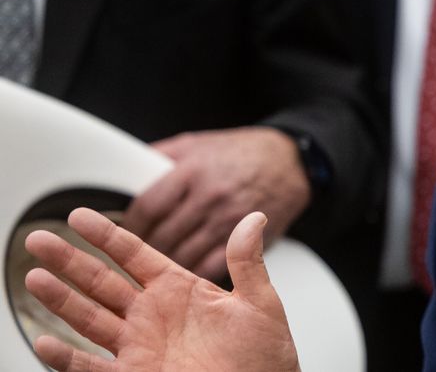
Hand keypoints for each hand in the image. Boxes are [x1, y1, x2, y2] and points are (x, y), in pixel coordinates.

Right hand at [24, 208, 298, 371]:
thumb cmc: (264, 357)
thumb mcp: (260, 303)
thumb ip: (247, 261)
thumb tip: (255, 219)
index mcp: (179, 289)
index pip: (134, 254)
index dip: (105, 235)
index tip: (79, 215)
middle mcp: (152, 315)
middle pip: (101, 282)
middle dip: (69, 260)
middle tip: (39, 239)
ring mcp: (139, 346)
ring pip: (89, 318)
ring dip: (60, 300)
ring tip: (34, 278)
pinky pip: (91, 366)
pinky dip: (67, 357)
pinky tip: (46, 341)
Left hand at [123, 127, 311, 280]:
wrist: (292, 160)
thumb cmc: (243, 153)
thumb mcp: (198, 143)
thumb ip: (161, 157)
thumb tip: (127, 174)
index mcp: (192, 170)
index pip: (149, 205)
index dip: (129, 226)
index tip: (121, 235)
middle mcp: (209, 195)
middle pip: (163, 235)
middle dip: (143, 252)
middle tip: (132, 259)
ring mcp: (230, 219)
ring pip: (185, 254)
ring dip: (167, 266)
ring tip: (155, 271)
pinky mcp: (247, 238)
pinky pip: (213, 266)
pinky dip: (196, 273)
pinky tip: (187, 274)